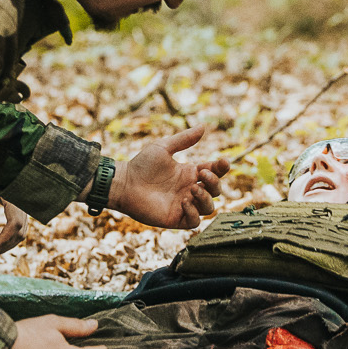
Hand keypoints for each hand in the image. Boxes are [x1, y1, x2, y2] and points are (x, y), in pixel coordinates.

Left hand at [0, 180, 30, 257]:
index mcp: (14, 194)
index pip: (15, 223)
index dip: (5, 239)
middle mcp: (22, 202)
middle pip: (20, 231)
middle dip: (4, 246)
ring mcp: (21, 206)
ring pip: (20, 232)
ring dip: (5, 244)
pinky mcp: (17, 209)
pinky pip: (16, 228)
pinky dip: (6, 238)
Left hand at [109, 125, 230, 228]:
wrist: (125, 183)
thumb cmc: (141, 165)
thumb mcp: (164, 147)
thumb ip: (184, 139)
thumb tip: (203, 126)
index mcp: (189, 173)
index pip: (214, 173)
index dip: (222, 168)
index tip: (223, 161)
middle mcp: (189, 190)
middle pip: (215, 191)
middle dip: (214, 182)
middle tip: (202, 173)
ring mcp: (183, 205)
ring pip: (208, 208)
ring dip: (205, 198)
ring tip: (192, 189)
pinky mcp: (175, 218)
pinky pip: (194, 222)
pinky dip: (194, 213)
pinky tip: (184, 202)